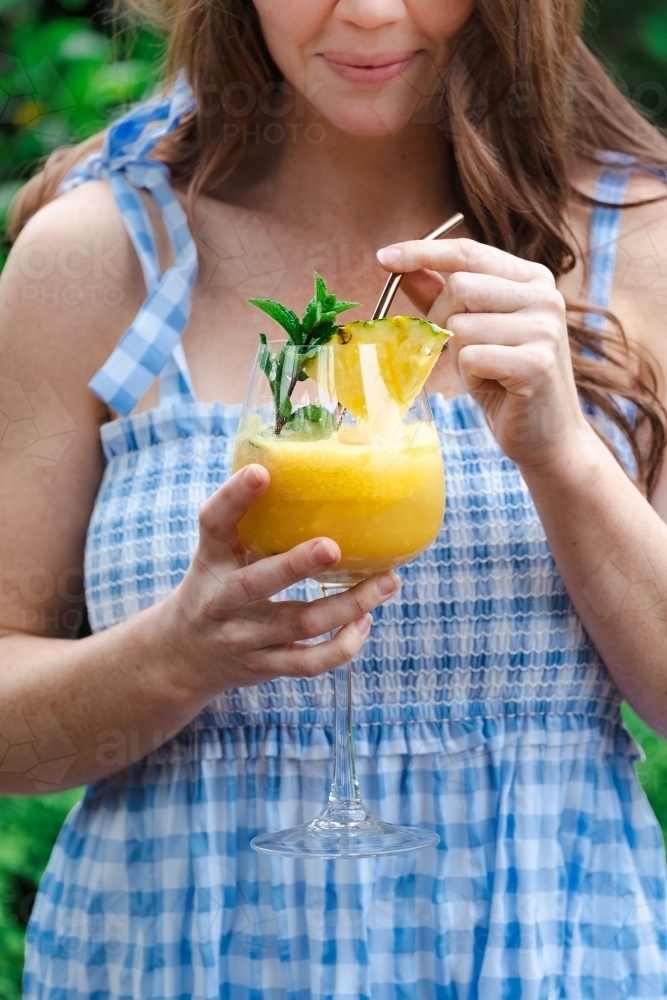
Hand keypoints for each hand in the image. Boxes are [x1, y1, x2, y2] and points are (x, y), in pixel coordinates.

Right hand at [159, 464, 398, 698]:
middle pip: (258, 584)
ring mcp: (244, 639)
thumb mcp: (217, 555)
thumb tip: (308, 473)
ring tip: (388, 581)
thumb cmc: (214, 588)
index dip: (234, 497)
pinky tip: (365, 620)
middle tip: (333, 546)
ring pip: (300, 625)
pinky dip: (344, 646)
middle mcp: (222, 602)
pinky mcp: (266, 667)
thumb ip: (249, 524)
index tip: (262, 473)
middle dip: (297, 566)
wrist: (182, 657)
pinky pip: (311, 663)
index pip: (214, 525)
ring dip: (349, 605)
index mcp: (211, 562)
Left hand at [377, 237, 593, 468]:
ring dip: (460, 356)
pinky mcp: (536, 363)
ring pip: (462, 325)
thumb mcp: (470, 334)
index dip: (422, 252)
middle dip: (442, 321)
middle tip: (457, 351)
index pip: (467, 252)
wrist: (546, 436)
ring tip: (487, 374)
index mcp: (532, 279)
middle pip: (459, 286)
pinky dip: (471, 378)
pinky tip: (495, 389)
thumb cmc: (504, 383)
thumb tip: (404, 268)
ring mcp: (544, 328)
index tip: (382, 258)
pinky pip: (471, 358)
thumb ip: (440, 297)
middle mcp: (545, 295)